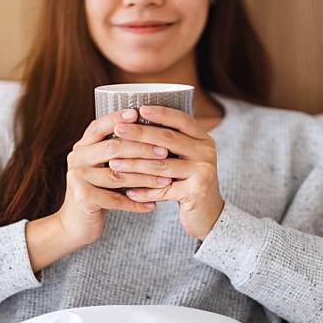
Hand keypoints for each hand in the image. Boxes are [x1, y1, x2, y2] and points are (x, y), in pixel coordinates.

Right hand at [57, 108, 172, 246]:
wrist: (75, 224)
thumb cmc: (97, 191)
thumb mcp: (102, 167)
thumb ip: (116, 151)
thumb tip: (150, 130)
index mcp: (82, 146)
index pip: (100, 126)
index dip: (118, 118)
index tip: (139, 112)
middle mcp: (76, 158)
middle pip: (113, 148)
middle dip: (142, 149)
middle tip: (166, 152)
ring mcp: (77, 178)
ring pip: (117, 175)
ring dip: (145, 177)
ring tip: (166, 180)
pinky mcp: (83, 199)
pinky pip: (116, 200)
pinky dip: (136, 203)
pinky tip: (154, 204)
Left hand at [110, 105, 224, 240]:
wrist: (209, 214)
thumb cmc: (188, 182)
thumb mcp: (186, 157)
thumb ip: (170, 142)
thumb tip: (135, 123)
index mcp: (203, 139)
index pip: (181, 119)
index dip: (160, 113)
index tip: (138, 108)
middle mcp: (206, 152)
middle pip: (168, 139)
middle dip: (140, 134)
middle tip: (118, 130)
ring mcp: (203, 172)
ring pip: (162, 165)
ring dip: (134, 164)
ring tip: (113, 164)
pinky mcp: (197, 192)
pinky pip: (163, 190)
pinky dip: (144, 192)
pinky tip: (128, 192)